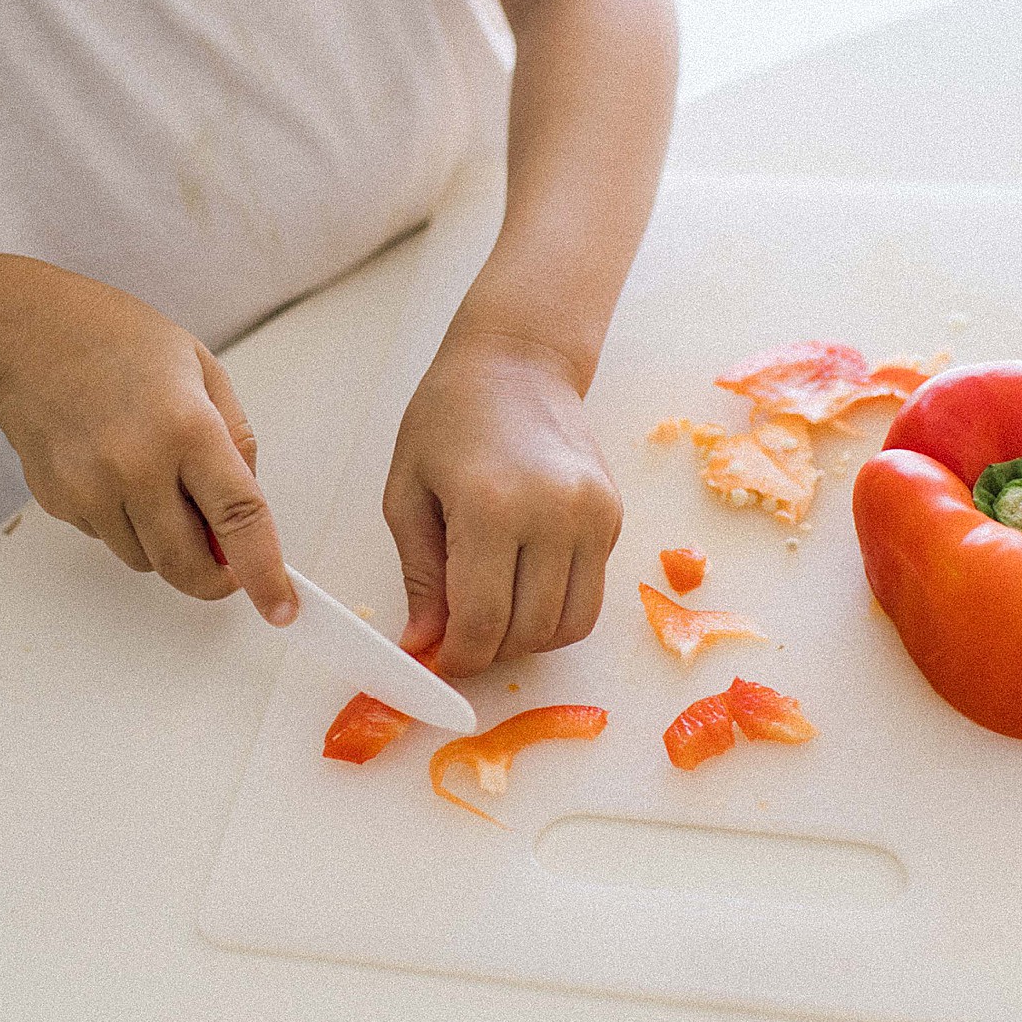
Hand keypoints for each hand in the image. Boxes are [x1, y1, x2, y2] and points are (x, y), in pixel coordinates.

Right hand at [0, 265, 294, 621]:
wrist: (25, 334)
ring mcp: (90, 488)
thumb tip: (245, 510)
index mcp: (187, 427)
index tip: (281, 608)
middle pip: (188, 565)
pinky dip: (124, 522)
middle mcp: (136, 464)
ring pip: (146, 560)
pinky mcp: (58, 501)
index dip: (264, 573)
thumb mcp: (202, 369)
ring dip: (165, 542)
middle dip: (215, 578)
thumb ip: (235, 440)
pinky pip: (109, 539)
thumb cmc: (117, 340)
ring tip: (153, 476)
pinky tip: (112, 468)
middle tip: (226, 563)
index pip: (239, 518)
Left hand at [382, 327, 622, 677]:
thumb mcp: (408, 492)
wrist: (518, 361)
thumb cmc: (450, 416)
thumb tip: (424, 643)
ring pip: (571, 625)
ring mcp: (593, 516)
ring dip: (529, 638)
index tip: (441, 660)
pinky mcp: (613, 517)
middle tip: (461, 638)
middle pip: (529, 631)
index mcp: (492, 506)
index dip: (460, 657)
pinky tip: (523, 578)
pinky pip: (591, 593)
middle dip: (491, 652)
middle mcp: (554, 513)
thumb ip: (419, 575)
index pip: (483, 621)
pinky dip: (556, 605)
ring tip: (494, 615)